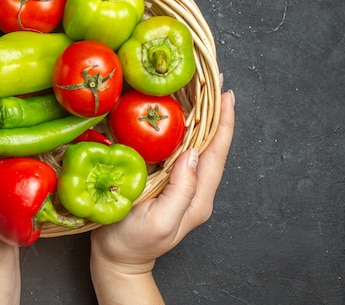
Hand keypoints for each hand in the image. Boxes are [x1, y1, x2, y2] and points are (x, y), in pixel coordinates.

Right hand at [90, 90, 235, 303]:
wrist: (116, 258)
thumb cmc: (132, 243)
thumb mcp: (159, 221)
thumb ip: (180, 190)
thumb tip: (192, 154)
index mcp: (197, 198)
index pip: (216, 154)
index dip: (224, 124)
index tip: (227, 97)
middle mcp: (195, 190)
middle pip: (212, 147)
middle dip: (216, 115)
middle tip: (215, 86)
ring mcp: (182, 187)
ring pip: (198, 148)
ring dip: (202, 120)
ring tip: (202, 95)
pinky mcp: (167, 184)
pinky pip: (180, 153)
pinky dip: (182, 131)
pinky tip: (177, 118)